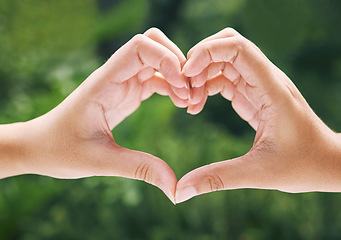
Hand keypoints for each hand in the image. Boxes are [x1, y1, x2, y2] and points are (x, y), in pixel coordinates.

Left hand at [8, 28, 187, 202]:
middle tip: (190, 93)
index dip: (166, 58)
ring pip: (159, 61)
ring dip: (180, 76)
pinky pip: (157, 80)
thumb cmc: (61, 150)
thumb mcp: (100, 161)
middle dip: (178, 63)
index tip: (181, 87)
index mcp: (104, 82)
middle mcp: (115, 76)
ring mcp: (122, 83)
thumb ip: (139, 169)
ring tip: (191, 104)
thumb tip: (174, 187)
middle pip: (154, 45)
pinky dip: (174, 87)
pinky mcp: (128, 93)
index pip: (139, 47)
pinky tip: (182, 105)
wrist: (41, 147)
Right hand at [176, 28, 340, 202]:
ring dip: (200, 75)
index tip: (187, 75)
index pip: (239, 48)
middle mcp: (266, 80)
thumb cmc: (303, 166)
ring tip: (188, 103)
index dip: (208, 51)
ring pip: (223, 61)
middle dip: (200, 60)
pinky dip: (206, 87)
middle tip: (183, 90)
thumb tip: (181, 191)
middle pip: (227, 46)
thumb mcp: (259, 174)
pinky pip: (224, 79)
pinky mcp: (254, 96)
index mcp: (272, 89)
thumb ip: (218, 179)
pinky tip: (196, 107)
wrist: (328, 162)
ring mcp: (260, 86)